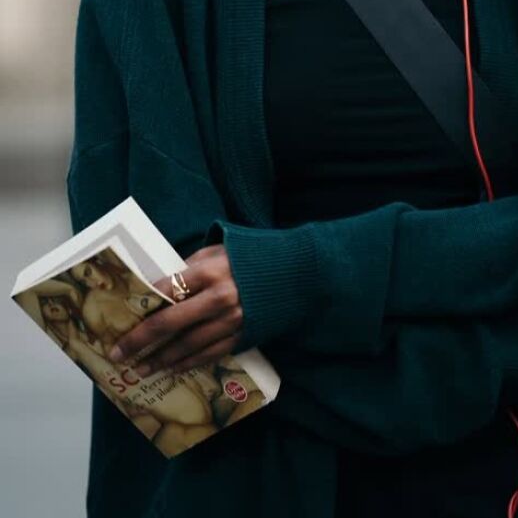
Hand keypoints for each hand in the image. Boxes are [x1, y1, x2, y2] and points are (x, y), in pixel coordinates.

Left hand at [107, 245, 242, 375]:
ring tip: (141, 370)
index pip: (166, 292)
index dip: (141, 310)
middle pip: (170, 324)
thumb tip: (159, 288)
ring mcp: (232, 320)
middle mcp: (219, 298)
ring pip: (188, 346)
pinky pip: (210, 354)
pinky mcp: (242, 335)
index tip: (121, 323)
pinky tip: (171, 369)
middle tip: (118, 356)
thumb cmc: (249, 257)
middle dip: (140, 341)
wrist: (294, 271)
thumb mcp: (217, 251)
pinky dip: (188, 363)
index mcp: (210, 272)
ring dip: (161, 359)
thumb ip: (189, 268)